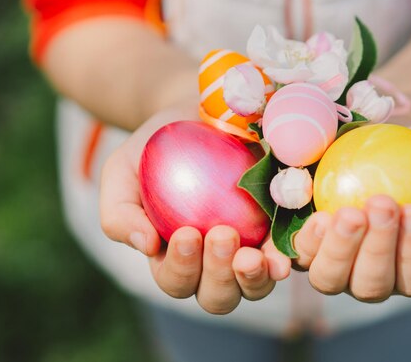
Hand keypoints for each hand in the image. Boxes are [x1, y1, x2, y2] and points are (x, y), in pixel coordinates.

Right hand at [99, 110, 290, 313]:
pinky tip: (289, 250)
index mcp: (174, 259)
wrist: (195, 114)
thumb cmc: (154, 147)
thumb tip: (146, 246)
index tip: (187, 233)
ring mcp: (249, 251)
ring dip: (255, 277)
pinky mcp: (278, 232)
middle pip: (218, 296)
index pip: (176, 281)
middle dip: (219, 275)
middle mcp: (212, 265)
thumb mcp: (122, 171)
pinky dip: (290, 257)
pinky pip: (287, 255)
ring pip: (254, 287)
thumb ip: (120, 211)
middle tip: (222, 235)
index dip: (182, 268)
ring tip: (257, 255)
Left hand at [293, 126, 410, 301]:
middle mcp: (372, 277)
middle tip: (383, 204)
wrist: (387, 144)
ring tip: (350, 212)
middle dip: (378, 248)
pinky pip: (302, 255)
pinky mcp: (307, 246)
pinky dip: (310, 241)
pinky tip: (321, 217)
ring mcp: (336, 265)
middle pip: (372, 286)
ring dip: (341, 248)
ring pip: (331, 279)